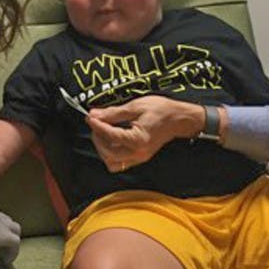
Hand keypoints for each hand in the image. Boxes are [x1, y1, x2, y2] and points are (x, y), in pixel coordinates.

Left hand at [86, 96, 202, 171]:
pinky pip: (119, 162)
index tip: (90, 117)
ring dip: (103, 148)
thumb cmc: (161, 110)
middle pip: (107, 153)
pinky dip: (111, 153)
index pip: (110, 135)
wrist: (179, 118)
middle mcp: (138, 153)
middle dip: (98, 137)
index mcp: (138, 140)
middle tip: (96, 123)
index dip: (97, 125)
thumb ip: (113, 113)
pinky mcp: (139, 158)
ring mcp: (139, 158)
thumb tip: (95, 115)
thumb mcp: (135, 106)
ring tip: (103, 132)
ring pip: (111, 162)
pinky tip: (111, 139)